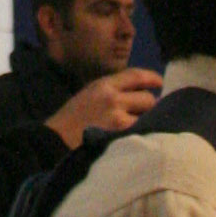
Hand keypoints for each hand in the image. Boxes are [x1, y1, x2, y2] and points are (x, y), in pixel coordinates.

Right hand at [48, 69, 165, 147]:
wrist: (55, 141)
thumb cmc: (72, 119)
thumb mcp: (89, 94)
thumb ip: (112, 91)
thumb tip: (141, 94)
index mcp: (103, 85)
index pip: (136, 75)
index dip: (152, 78)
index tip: (160, 83)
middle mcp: (113, 98)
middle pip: (147, 98)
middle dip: (149, 106)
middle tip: (145, 114)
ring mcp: (118, 118)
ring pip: (148, 116)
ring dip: (147, 121)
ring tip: (138, 128)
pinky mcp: (120, 135)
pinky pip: (142, 131)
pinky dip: (143, 134)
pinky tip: (136, 138)